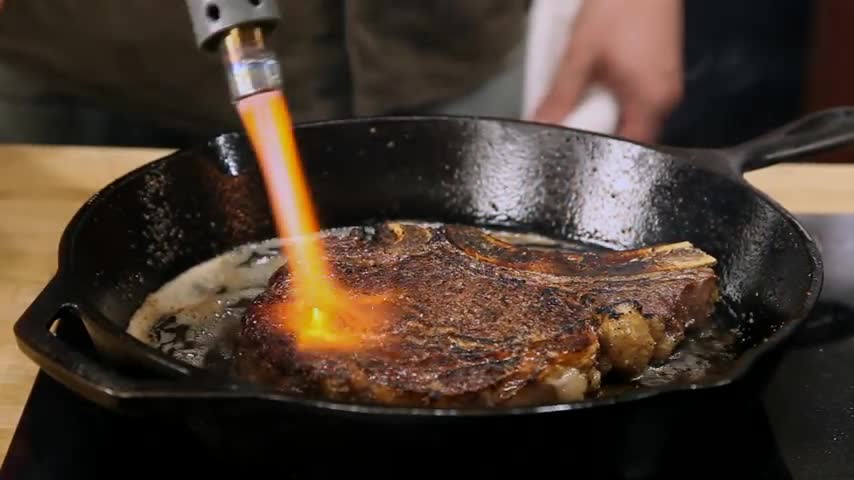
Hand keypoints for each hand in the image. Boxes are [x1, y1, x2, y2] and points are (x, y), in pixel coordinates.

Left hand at [532, 0, 683, 142]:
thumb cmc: (619, 9)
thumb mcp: (581, 54)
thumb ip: (560, 95)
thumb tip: (539, 125)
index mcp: (651, 102)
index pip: (626, 150)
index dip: (598, 152)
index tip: (572, 149)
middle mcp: (666, 99)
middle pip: (631, 135)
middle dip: (601, 133)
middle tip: (574, 125)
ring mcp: (667, 84)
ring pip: (635, 116)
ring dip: (609, 114)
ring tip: (585, 102)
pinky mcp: (663, 71)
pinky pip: (640, 98)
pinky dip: (619, 98)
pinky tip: (602, 83)